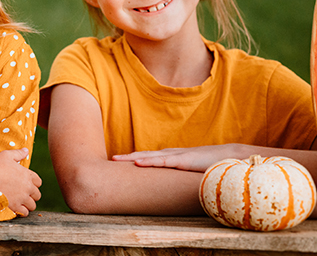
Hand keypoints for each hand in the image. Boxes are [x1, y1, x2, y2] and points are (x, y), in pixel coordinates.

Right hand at [0, 148, 41, 216]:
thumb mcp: (7, 155)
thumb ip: (18, 154)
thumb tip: (26, 150)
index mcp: (28, 175)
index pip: (38, 182)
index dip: (33, 183)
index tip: (25, 184)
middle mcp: (28, 187)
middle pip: (37, 195)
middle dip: (31, 195)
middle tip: (22, 194)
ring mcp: (22, 197)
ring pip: (32, 205)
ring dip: (27, 204)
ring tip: (19, 202)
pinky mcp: (15, 206)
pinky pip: (24, 212)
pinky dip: (21, 211)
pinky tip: (15, 207)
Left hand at [112, 144, 249, 171]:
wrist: (233, 156)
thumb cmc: (215, 166)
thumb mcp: (196, 173)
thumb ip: (186, 178)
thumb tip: (177, 189)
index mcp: (174, 158)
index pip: (150, 158)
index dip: (135, 159)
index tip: (120, 162)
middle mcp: (173, 154)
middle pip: (145, 155)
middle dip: (127, 157)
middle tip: (111, 159)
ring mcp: (177, 156)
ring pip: (149, 156)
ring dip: (132, 157)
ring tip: (116, 159)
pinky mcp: (184, 160)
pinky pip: (163, 161)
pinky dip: (149, 161)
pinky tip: (137, 162)